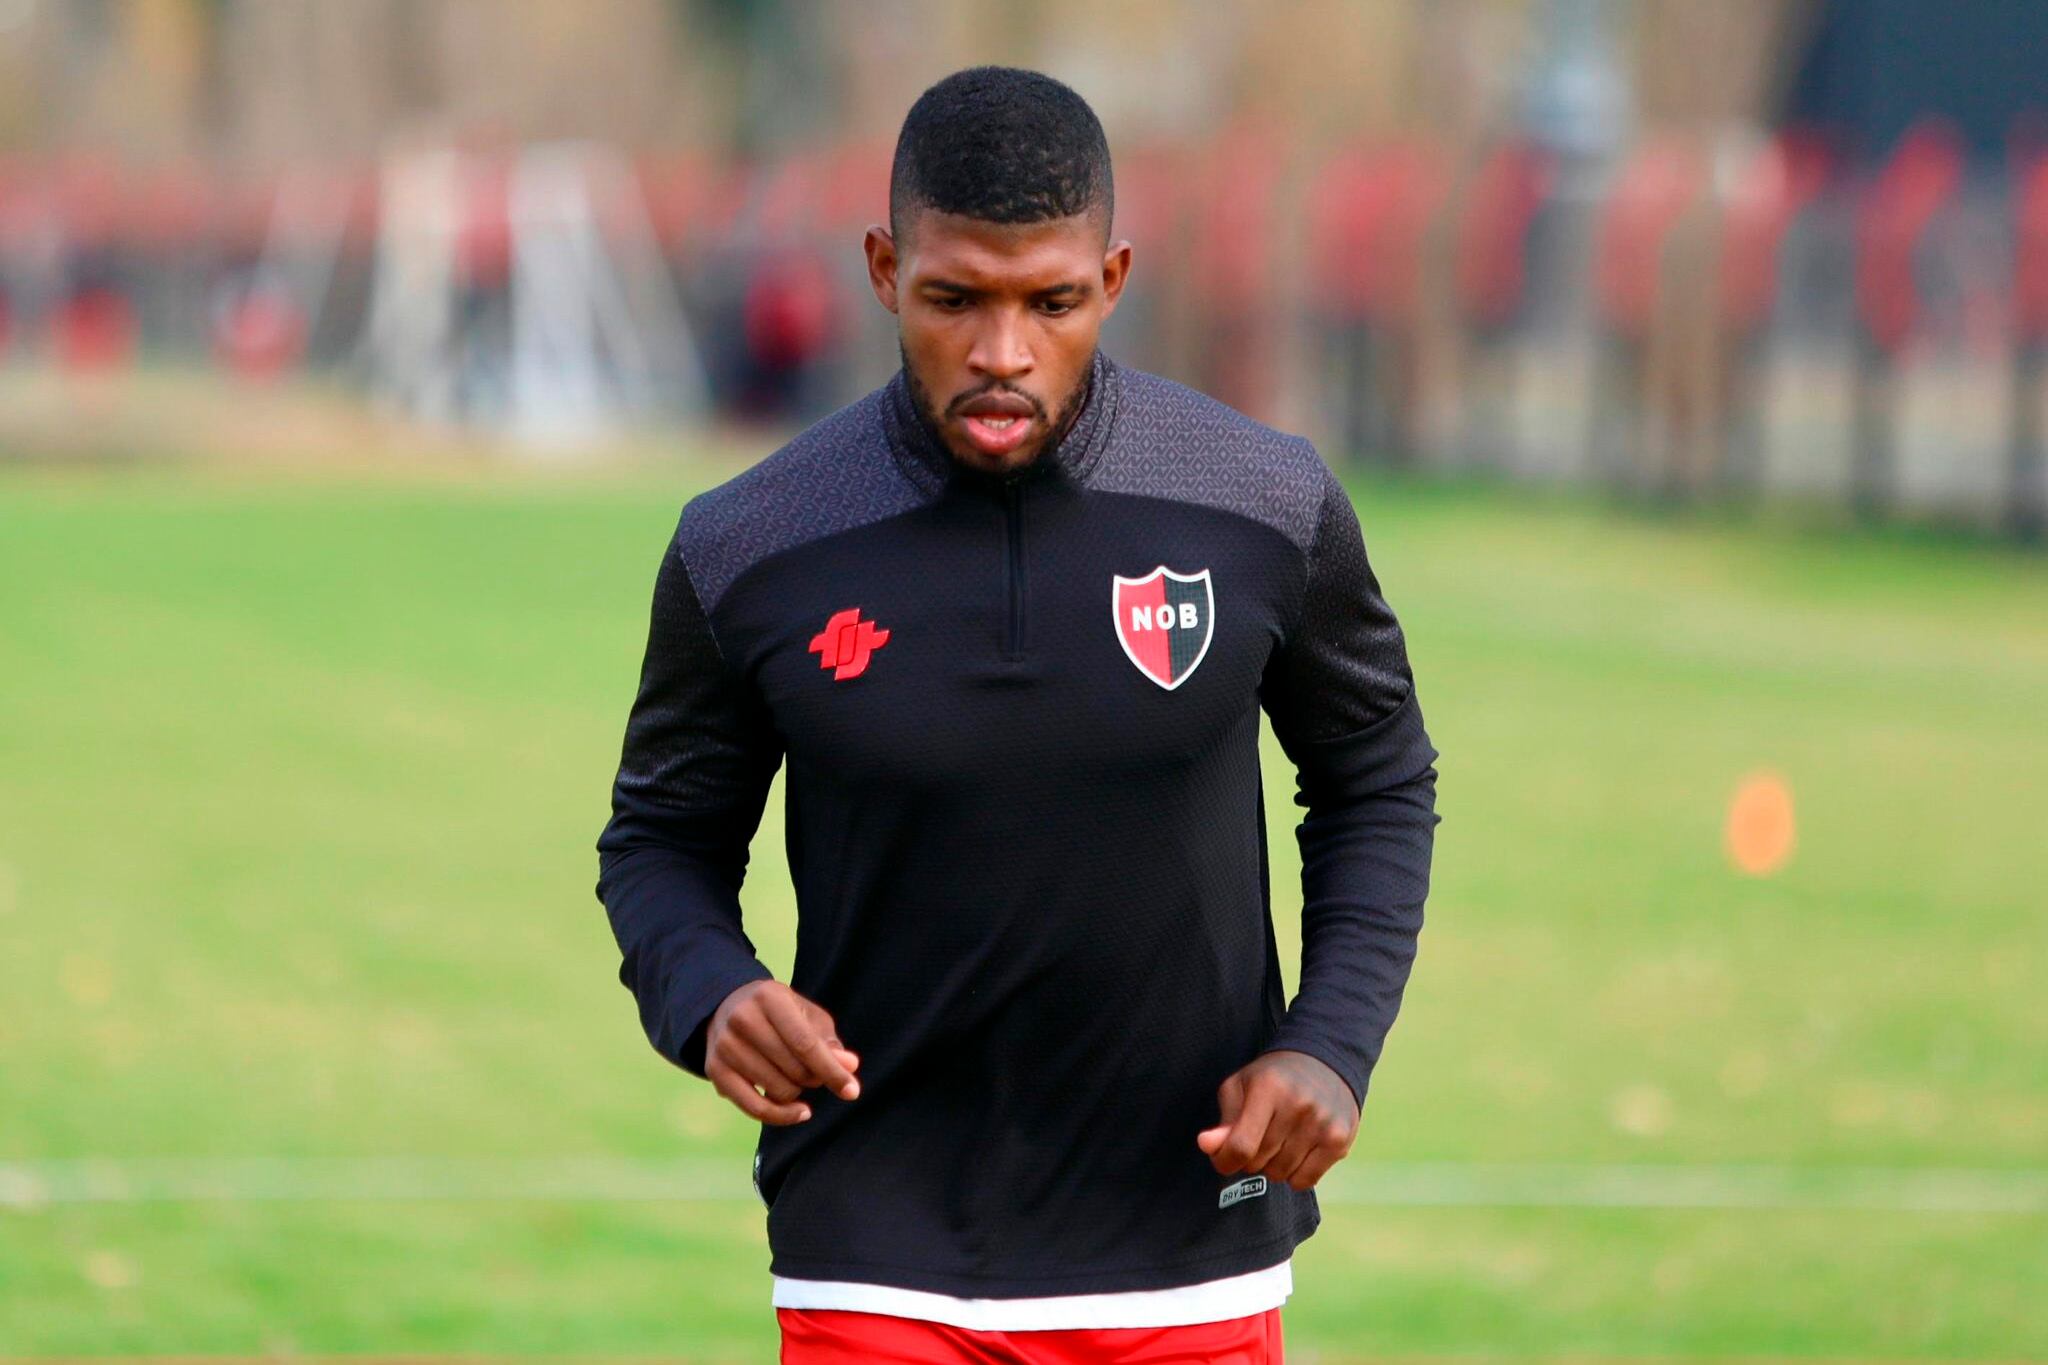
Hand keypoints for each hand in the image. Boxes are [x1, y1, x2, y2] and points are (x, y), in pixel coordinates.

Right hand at [704, 980, 860, 1124]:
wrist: (728, 1006)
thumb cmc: (779, 1013)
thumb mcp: (807, 1016)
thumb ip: (829, 1042)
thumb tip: (849, 1066)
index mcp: (769, 997)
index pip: (805, 1043)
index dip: (831, 1070)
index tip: (852, 1091)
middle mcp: (742, 1019)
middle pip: (794, 1070)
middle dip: (815, 1079)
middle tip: (816, 1072)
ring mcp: (725, 1046)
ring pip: (778, 1090)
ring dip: (798, 1093)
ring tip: (796, 1076)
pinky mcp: (715, 1070)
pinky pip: (755, 1108)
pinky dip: (782, 1116)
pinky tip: (799, 1111)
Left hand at [1195, 1050, 1357, 1190]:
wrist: (1325, 1064)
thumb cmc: (1273, 1078)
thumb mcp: (1241, 1086)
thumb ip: (1224, 1120)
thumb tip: (1206, 1145)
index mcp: (1268, 1089)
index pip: (1240, 1146)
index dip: (1225, 1160)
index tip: (1224, 1158)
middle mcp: (1298, 1106)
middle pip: (1259, 1162)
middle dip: (1250, 1158)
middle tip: (1258, 1138)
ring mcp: (1323, 1124)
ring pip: (1280, 1174)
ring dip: (1272, 1166)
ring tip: (1279, 1141)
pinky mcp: (1340, 1141)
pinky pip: (1305, 1182)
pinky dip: (1295, 1175)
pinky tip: (1297, 1152)